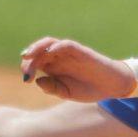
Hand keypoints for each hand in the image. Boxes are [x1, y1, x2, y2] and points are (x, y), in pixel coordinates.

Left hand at [19, 37, 135, 102]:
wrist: (111, 86)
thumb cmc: (88, 89)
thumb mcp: (66, 93)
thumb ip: (52, 87)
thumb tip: (37, 80)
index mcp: (52, 68)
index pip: (34, 62)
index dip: (27, 68)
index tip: (26, 80)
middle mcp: (58, 58)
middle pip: (38, 52)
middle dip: (29, 60)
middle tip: (26, 71)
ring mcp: (68, 53)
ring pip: (49, 43)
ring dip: (37, 47)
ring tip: (29, 54)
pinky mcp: (80, 51)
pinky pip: (66, 45)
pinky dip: (57, 46)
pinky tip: (50, 52)